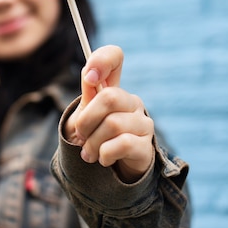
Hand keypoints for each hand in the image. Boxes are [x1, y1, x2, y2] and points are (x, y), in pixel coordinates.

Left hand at [64, 45, 153, 182]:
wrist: (111, 170)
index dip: (102, 60)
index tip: (89, 78)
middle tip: (81, 135)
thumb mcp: (86, 116)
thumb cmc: (96, 138)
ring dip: (92, 143)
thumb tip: (90, 73)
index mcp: (114, 88)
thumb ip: (88, 95)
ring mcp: (142, 123)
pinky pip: (122, 144)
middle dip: (87, 120)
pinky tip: (103, 159)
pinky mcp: (146, 146)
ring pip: (113, 124)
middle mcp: (132, 101)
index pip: (115, 56)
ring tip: (89, 153)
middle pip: (109, 97)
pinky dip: (105, 154)